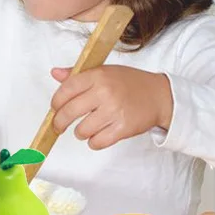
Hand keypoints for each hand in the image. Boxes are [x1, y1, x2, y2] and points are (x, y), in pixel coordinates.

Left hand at [50, 65, 172, 149]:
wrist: (160, 96)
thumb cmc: (129, 83)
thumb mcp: (104, 71)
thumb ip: (77, 74)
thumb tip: (55, 73)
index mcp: (98, 75)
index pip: (66, 89)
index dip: (56, 102)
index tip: (55, 108)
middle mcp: (105, 92)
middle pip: (69, 112)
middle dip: (59, 123)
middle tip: (59, 126)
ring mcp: (114, 111)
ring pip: (81, 131)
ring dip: (80, 133)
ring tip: (86, 128)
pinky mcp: (123, 128)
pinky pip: (97, 142)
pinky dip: (94, 142)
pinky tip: (98, 135)